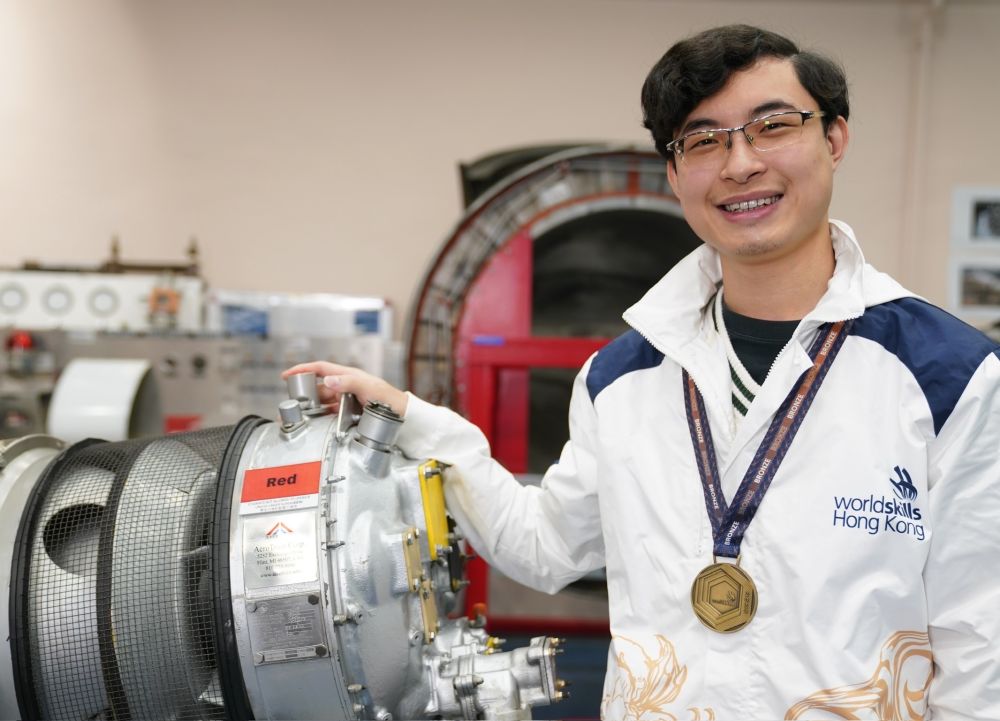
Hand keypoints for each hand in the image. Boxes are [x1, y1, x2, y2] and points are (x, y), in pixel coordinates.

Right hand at [281, 361, 408, 415]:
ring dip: (310, 408)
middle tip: (291, 403)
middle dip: (303, 394)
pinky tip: (314, 424)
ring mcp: (346, 400)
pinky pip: (330, 414)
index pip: (320, 369)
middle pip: (318, 388)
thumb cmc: (389, 398)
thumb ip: (348, 382)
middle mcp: (344, 386)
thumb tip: (328, 380)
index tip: (286, 375)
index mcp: (348, 375)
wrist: (401, 415)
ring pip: (322, 403)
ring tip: (298, 416)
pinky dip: (320, 418)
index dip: (302, 369)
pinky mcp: (348, 414)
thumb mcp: (368, 387)